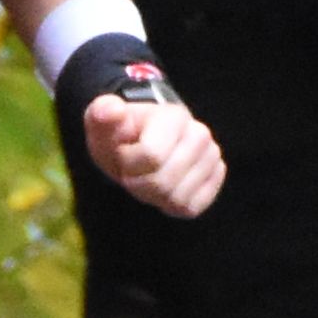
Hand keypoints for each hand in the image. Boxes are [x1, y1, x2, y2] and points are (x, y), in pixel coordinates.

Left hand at [86, 87, 224, 217]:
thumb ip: (101, 114)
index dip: (128, 164)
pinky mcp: (216, 177)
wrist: (143, 141)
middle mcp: (200, 134)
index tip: (123, 155)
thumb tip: (112, 110)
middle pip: (163, 183)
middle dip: (138, 184)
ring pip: (177, 199)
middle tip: (133, 171)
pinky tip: (165, 187)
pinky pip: (190, 207)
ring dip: (154, 196)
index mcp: (174, 117)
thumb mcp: (103, 124)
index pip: (151, 157)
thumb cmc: (121, 136)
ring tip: (149, 176)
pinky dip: (171, 204)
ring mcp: (211, 157)